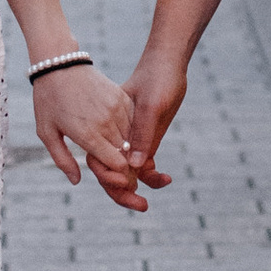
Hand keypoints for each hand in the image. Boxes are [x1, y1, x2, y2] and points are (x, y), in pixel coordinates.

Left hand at [31, 63, 137, 196]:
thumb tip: (77, 181)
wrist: (59, 65)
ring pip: (132, 138)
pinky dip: (128, 130)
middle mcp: (106, 122)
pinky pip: (133, 121)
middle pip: (127, 154)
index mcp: (88, 134)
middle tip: (116, 168)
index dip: (118, 176)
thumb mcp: (47, 133)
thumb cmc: (49, 101)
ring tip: (115, 150)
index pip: (117, 164)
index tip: (112, 177)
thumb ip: (63, 160)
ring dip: (127, 148)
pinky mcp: (121, 97)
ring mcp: (116, 108)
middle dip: (125, 165)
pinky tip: (117, 132)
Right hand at [106, 47, 186, 211]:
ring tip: (149, 200)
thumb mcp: (152, 107)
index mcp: (110, 128)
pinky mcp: (145, 136)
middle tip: (142, 206)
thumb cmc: (158, 80)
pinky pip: (144, 163)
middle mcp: (117, 136)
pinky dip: (152, 174)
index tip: (128, 187)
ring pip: (129, 171)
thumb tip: (136, 166)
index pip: (102, 163)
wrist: (168, 63)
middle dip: (123, 193)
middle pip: (113, 172)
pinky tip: (165, 179)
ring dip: (137, 187)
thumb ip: (144, 134)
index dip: (111, 180)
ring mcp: (130, 137)